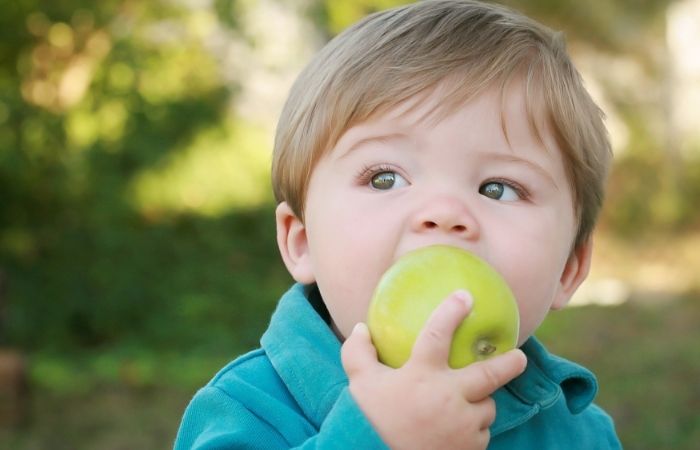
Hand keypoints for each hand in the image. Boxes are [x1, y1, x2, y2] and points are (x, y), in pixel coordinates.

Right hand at [342, 291, 526, 449]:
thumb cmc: (366, 421)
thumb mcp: (359, 384)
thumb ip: (359, 353)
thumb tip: (361, 328)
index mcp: (422, 375)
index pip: (438, 334)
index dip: (452, 312)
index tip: (465, 296)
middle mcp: (448, 397)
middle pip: (489, 374)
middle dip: (510, 364)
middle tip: (521, 357)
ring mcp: (462, 426)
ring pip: (486, 408)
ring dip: (478, 404)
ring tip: (464, 407)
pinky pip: (480, 435)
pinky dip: (472, 431)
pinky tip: (457, 432)